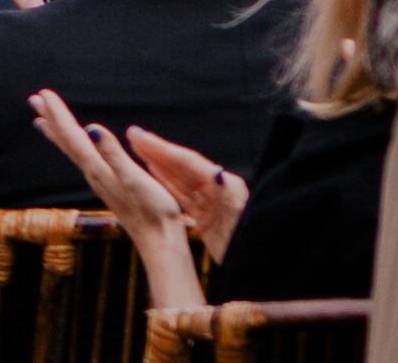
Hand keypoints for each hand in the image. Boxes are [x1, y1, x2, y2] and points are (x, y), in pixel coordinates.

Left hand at [28, 90, 191, 250]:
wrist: (158, 241)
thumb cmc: (153, 210)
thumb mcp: (135, 178)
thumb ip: (113, 153)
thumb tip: (91, 128)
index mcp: (97, 167)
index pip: (72, 135)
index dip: (58, 113)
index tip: (42, 93)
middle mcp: (92, 173)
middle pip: (66, 141)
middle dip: (51, 119)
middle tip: (34, 99)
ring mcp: (98, 180)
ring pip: (71, 150)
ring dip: (58, 132)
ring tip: (42, 119)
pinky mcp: (107, 186)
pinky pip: (82, 159)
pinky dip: (72, 146)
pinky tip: (76, 146)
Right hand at [127, 126, 249, 262]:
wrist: (263, 262)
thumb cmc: (254, 243)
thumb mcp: (245, 220)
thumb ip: (230, 196)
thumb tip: (217, 173)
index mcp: (226, 186)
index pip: (189, 162)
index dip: (163, 149)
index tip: (140, 137)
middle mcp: (218, 189)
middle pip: (182, 165)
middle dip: (157, 150)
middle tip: (133, 135)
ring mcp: (212, 202)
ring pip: (179, 178)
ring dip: (158, 162)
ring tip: (138, 148)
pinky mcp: (208, 216)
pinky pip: (182, 194)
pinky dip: (166, 182)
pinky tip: (155, 173)